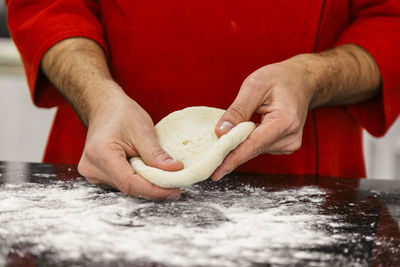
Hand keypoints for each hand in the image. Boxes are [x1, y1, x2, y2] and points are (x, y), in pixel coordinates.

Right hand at [78, 89, 183, 199]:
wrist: (103, 107)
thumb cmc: (121, 114)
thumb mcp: (142, 130)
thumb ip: (156, 154)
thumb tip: (175, 170)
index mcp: (101, 154)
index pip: (130, 183)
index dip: (154, 191)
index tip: (174, 191)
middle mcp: (92, 168)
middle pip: (128, 187)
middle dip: (152, 186)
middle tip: (174, 182)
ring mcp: (92, 174)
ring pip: (125, 188)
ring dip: (145, 183)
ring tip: (158, 171)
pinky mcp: (97, 176)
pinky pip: (121, 184)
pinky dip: (136, 179)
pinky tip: (145, 169)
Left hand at [211, 56, 316, 180]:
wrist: (302, 80)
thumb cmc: (279, 79)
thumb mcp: (255, 85)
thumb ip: (238, 109)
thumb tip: (221, 132)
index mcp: (284, 121)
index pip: (253, 145)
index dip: (232, 159)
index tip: (215, 172)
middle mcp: (290, 137)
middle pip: (252, 150)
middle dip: (229, 153)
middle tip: (207, 158)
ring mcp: (289, 144)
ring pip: (254, 150)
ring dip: (238, 146)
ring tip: (226, 136)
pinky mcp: (285, 146)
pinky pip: (259, 147)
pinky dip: (247, 143)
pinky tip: (243, 132)